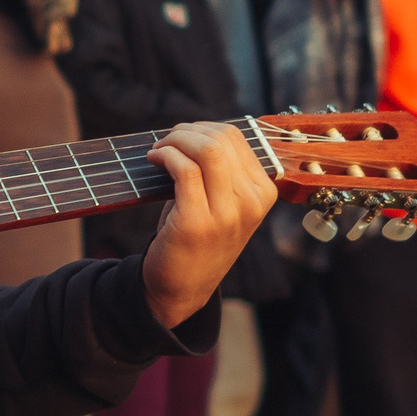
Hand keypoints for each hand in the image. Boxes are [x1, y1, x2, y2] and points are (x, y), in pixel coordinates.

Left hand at [141, 122, 278, 330]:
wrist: (183, 287)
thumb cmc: (198, 238)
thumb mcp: (223, 203)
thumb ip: (221, 169)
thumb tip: (195, 130)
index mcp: (263, 192)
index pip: (235, 137)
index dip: (201, 128)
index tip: (180, 138)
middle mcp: (251, 202)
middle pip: (221, 139)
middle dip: (185, 131)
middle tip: (164, 142)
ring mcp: (228, 214)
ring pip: (205, 150)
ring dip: (173, 141)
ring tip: (157, 151)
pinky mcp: (198, 223)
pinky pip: (183, 169)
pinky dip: (164, 156)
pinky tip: (154, 160)